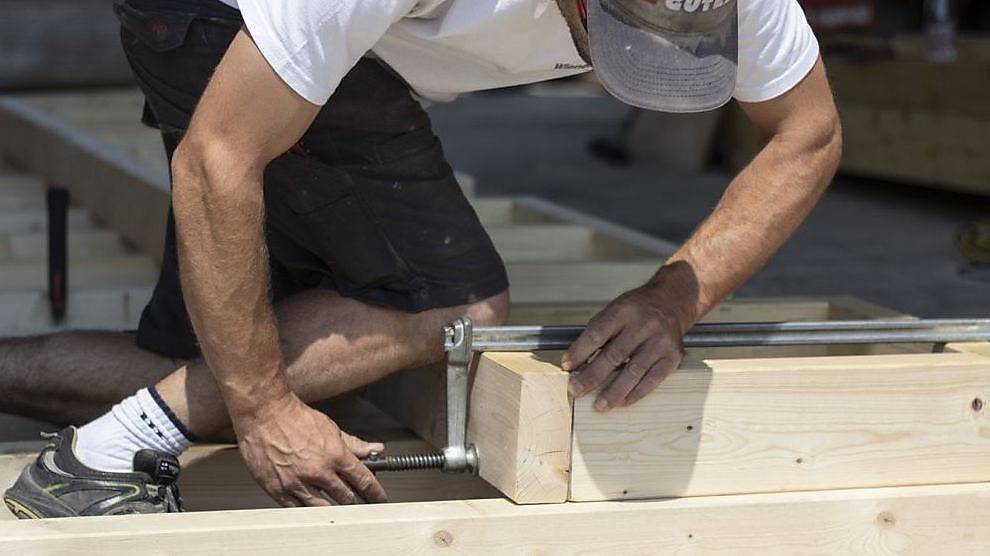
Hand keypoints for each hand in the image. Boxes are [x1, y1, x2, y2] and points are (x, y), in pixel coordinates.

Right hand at [235, 393, 386, 506]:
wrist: (264, 414)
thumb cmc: (294, 418)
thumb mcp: (330, 428)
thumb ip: (354, 444)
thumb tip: (374, 450)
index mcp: (335, 455)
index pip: (363, 480)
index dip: (375, 493)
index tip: (378, 498)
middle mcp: (318, 471)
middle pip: (345, 498)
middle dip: (354, 500)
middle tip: (356, 500)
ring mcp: (297, 483)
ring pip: (323, 508)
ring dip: (332, 507)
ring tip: (335, 504)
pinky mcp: (278, 489)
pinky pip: (297, 510)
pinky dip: (307, 510)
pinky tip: (311, 507)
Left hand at [561, 282, 688, 411]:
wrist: (671, 302)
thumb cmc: (636, 310)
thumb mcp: (615, 309)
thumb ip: (598, 333)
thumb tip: (575, 363)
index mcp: (624, 310)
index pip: (597, 334)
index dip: (580, 351)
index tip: (566, 366)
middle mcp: (644, 325)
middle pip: (614, 355)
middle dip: (592, 376)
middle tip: (576, 391)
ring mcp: (660, 342)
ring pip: (634, 371)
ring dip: (614, 391)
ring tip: (599, 405)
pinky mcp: (672, 357)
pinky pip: (652, 380)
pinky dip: (636, 393)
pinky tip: (622, 402)